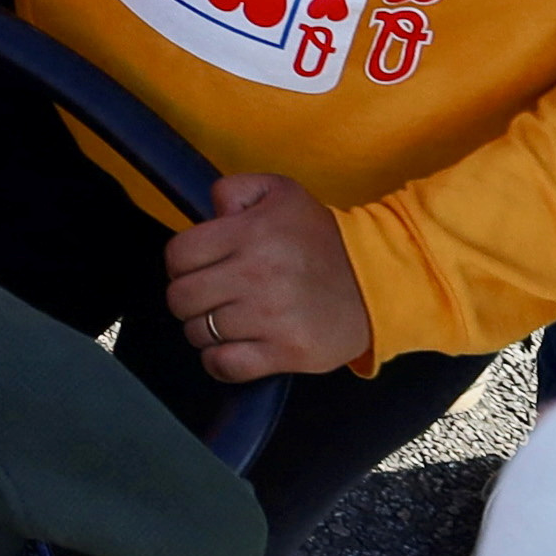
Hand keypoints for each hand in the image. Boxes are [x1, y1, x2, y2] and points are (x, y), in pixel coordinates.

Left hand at [162, 172, 371, 381]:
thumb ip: (235, 190)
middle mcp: (258, 274)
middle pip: (181, 298)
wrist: (377, 281)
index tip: (197, 266)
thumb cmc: (322, 239)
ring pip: (198, 333)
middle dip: (189, 297)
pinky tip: (234, 347)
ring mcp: (271, 317)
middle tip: (212, 295)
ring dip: (206, 329)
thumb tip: (210, 213)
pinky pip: (224, 365)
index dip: (181, 262)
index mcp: (252, 232)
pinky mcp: (286, 351)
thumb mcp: (281, 193)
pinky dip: (220, 360)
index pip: (179, 255)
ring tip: (229, 319)